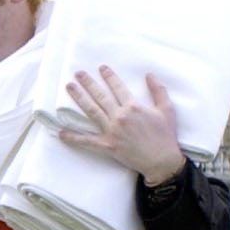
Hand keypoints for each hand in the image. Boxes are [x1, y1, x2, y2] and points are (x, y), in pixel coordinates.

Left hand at [57, 67, 187, 184]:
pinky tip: (62, 132)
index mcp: (133, 107)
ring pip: (91, 111)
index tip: (101, 68)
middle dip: (88, 83)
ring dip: (79, 98)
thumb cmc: (165, 135)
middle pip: (100, 96)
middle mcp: (120, 116)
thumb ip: (158, 90)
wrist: (161, 161)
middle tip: (78, 73)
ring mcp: (111, 131)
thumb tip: (149, 74)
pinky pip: (87, 141)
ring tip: (70, 87)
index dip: (109, 76)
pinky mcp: (107, 145)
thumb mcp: (166, 109)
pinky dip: (74, 137)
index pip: (117, 87)